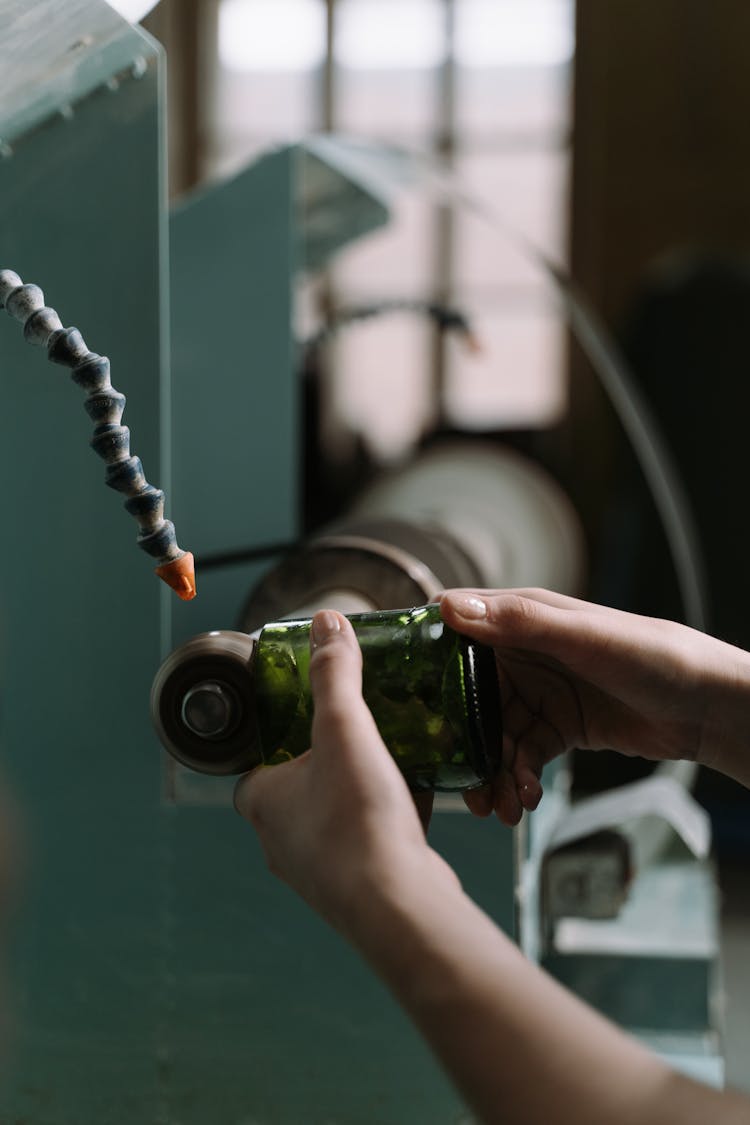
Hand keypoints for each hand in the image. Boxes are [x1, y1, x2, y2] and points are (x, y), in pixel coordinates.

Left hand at [234, 610, 456, 937]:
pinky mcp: (356, 887)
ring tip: (390, 763)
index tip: (310, 717)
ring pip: (334, 815)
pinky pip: (366, 840)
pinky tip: (416, 800)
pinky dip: (385, 820)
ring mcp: (318, 869)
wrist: (399, 905)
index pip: (257, 762)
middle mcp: (280, 841)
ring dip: (359, 791)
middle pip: (298, 786)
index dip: (280, 737)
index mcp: (262, 801)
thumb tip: (325, 624)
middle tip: (358, 735)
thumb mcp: (345, 729)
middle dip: (327, 762)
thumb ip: (335, 675)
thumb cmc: (358, 821)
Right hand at [440, 587, 749, 824]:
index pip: (456, 634)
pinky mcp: (558, 727)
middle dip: (459, 742)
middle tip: (458, 781)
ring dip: (491, 771)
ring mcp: (540, 693)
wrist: (706, 706)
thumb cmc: (653, 655)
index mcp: (521, 618)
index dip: (425, 667)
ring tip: (498, 807)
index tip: (402, 705)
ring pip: (494, 735)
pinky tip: (525, 799)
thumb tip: (449, 607)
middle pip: (468, 698)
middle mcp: (523, 654)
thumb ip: (518, 622)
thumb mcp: (582, 637)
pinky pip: (522, 756)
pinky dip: (518, 779)